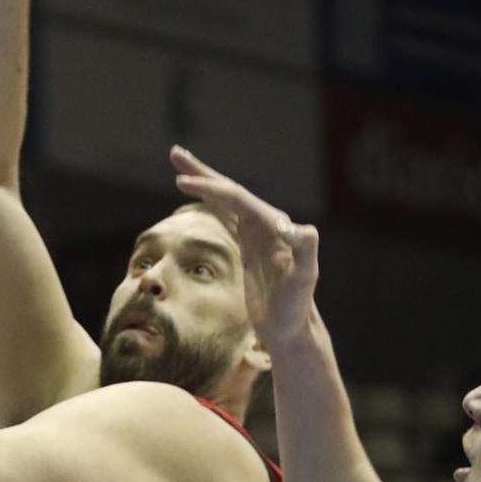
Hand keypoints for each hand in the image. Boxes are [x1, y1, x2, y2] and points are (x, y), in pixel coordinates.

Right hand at [170, 146, 319, 348]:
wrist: (291, 327)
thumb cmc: (296, 306)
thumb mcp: (303, 280)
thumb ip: (305, 251)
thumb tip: (303, 228)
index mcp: (273, 224)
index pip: (237, 198)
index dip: (210, 188)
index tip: (180, 182)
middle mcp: (265, 223)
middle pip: (229, 190)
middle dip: (202, 172)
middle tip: (175, 153)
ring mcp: (257, 233)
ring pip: (225, 200)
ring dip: (204, 182)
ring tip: (180, 169)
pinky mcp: (249, 246)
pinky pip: (226, 217)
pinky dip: (210, 204)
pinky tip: (200, 198)